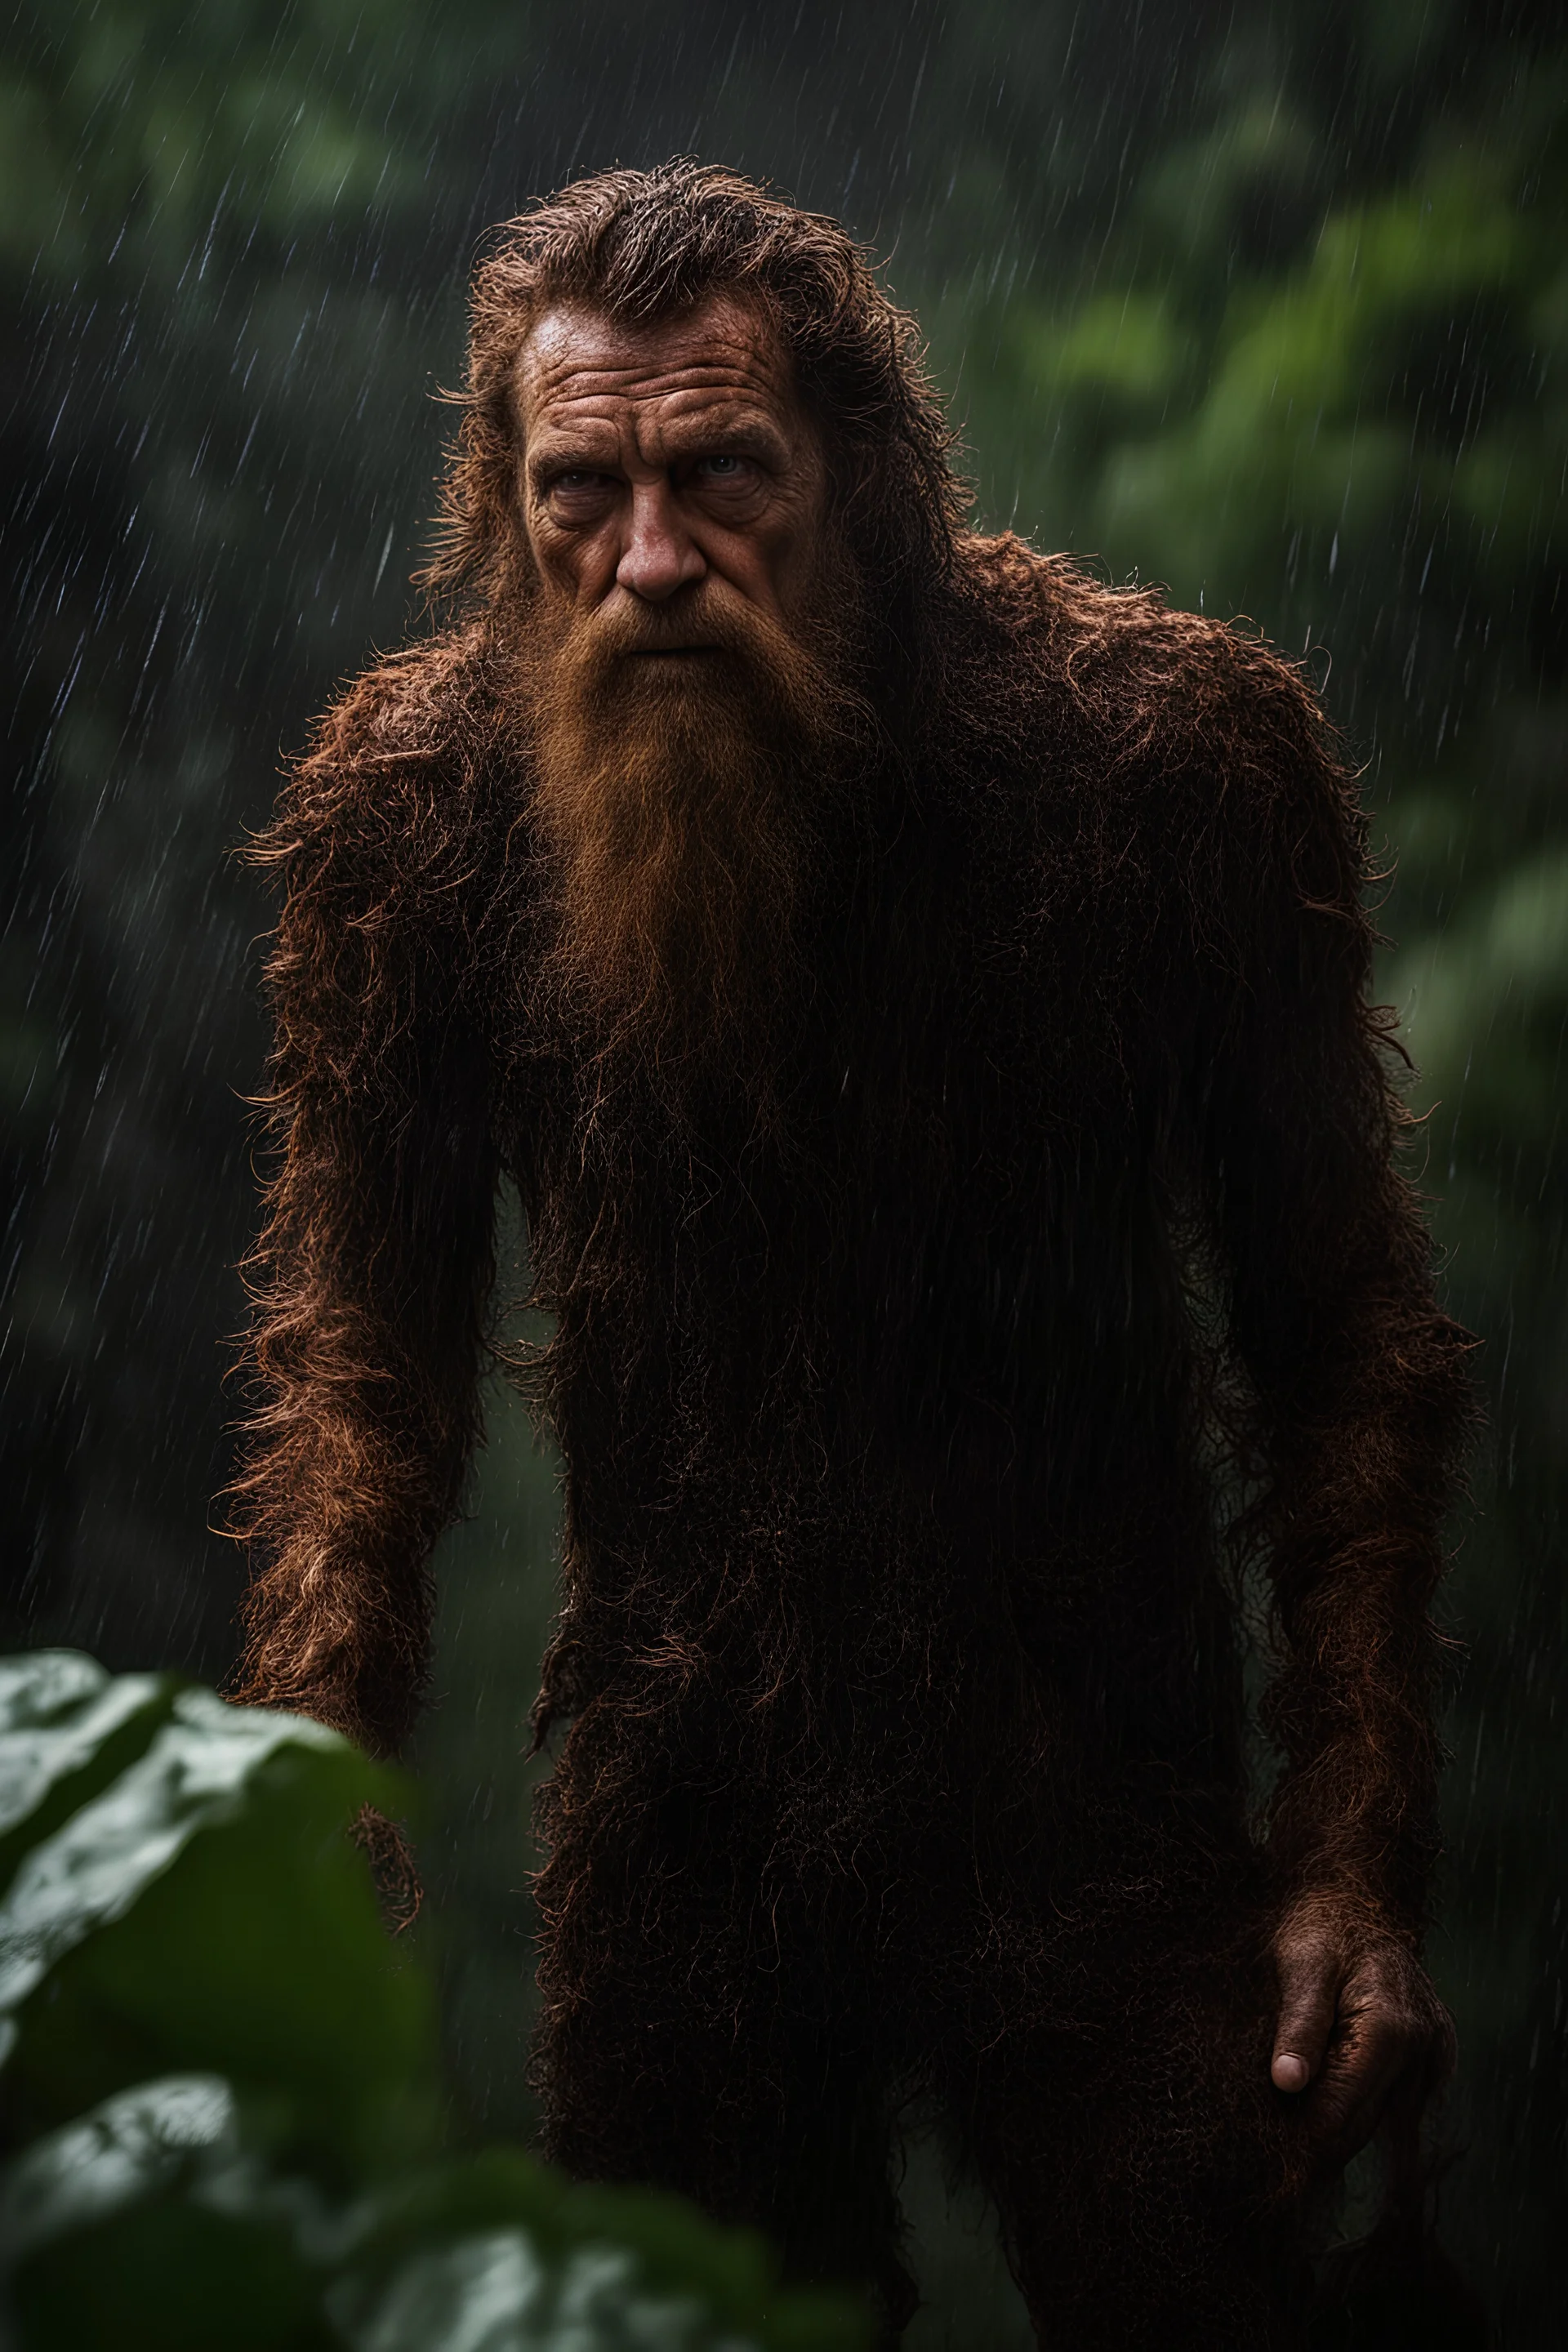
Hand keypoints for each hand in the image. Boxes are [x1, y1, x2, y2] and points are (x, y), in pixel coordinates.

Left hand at [1269, 1898, 1452, 2170]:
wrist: (1360, 1896)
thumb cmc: (1322, 1926)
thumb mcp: (1301, 1964)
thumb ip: (1298, 2023)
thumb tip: (1286, 2084)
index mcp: (1390, 2029)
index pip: (1343, 2112)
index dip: (1303, 2141)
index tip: (1266, 2163)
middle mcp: (1423, 2050)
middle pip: (1365, 2124)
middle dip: (1319, 2143)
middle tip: (1271, 2164)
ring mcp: (1436, 2056)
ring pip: (1384, 2120)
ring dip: (1343, 2128)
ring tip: (1291, 2140)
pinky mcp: (1438, 2057)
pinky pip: (1401, 2103)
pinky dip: (1366, 2108)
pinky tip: (1328, 2107)